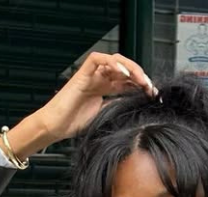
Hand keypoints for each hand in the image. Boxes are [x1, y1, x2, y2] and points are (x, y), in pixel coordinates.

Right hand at [7, 52, 154, 157]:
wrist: (55, 127)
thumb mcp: (104, 116)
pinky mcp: (83, 72)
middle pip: (125, 69)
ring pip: (115, 60)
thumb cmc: (74, 124)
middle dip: (140, 76)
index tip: (153, 95)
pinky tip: (123, 73)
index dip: (142, 85)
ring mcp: (92, 74)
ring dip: (130, 68)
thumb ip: (117, 107)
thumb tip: (135, 105)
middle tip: (150, 87)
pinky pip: (99, 58)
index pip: (128, 81)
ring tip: (140, 80)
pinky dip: (113, 62)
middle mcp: (100, 78)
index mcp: (105, 89)